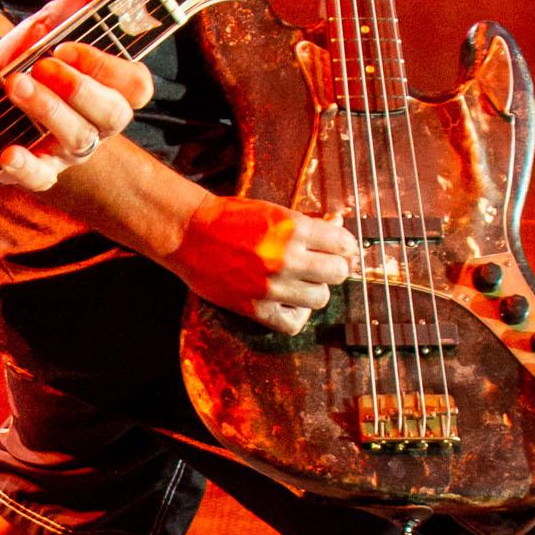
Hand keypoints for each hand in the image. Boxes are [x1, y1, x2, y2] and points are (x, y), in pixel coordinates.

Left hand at [0, 0, 153, 190]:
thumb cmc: (29, 61)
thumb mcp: (47, 28)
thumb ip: (75, 4)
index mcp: (110, 87)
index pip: (136, 85)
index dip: (108, 68)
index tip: (68, 46)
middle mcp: (97, 122)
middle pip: (113, 116)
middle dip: (79, 89)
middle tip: (43, 64)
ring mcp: (69, 150)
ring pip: (78, 139)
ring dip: (47, 110)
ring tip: (14, 83)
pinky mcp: (38, 171)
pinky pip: (41, 178)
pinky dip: (25, 166)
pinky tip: (7, 151)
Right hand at [172, 194, 358, 332]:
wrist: (190, 234)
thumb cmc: (231, 218)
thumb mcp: (274, 211)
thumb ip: (307, 224)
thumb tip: (338, 226)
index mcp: (294, 228)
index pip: (343, 244)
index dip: (345, 246)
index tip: (339, 249)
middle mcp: (287, 258)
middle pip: (337, 273)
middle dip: (332, 268)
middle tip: (321, 265)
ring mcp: (272, 286)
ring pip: (320, 298)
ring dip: (314, 290)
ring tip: (300, 283)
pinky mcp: (255, 308)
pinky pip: (294, 323)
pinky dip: (297, 315)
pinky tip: (289, 302)